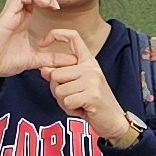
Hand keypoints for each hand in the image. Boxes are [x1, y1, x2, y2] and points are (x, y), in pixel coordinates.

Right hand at [0, 0, 56, 80]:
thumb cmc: (3, 61)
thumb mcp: (34, 60)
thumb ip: (51, 59)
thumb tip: (71, 61)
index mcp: (22, 16)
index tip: (56, 8)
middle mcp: (16, 10)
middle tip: (53, 3)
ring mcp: (10, 11)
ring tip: (48, 2)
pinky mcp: (6, 15)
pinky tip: (44, 5)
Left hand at [35, 30, 136, 144]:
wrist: (113, 121)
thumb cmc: (92, 103)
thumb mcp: (76, 86)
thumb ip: (60, 77)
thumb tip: (43, 69)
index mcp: (88, 61)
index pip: (72, 36)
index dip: (55, 34)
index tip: (42, 43)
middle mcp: (91, 67)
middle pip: (55, 73)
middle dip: (57, 90)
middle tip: (72, 97)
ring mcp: (92, 80)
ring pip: (58, 90)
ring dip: (64, 102)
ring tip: (78, 104)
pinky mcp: (92, 95)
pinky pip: (66, 101)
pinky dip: (70, 110)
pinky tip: (81, 110)